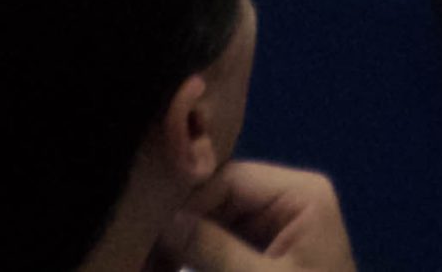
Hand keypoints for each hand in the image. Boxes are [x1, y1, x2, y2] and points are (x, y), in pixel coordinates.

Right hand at [161, 162, 355, 271]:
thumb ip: (214, 249)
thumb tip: (168, 221)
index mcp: (301, 193)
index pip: (230, 178)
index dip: (187, 205)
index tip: (149, 238)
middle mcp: (290, 197)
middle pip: (219, 197)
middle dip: (180, 226)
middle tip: (140, 257)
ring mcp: (278, 221)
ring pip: (214, 219)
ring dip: (181, 243)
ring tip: (146, 264)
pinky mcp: (265, 248)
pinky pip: (221, 240)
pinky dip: (194, 255)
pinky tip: (165, 267)